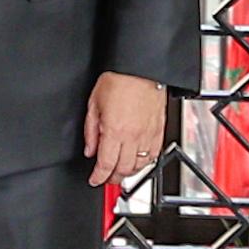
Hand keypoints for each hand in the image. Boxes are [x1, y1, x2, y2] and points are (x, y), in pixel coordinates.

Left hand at [84, 71, 167, 188]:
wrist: (141, 68)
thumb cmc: (118, 79)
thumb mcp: (94, 103)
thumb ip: (90, 130)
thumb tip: (90, 148)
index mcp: (114, 130)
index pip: (105, 164)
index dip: (98, 177)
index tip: (94, 180)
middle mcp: (133, 136)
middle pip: (123, 170)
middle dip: (113, 178)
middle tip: (106, 178)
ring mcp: (148, 135)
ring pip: (140, 166)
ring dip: (129, 173)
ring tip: (121, 172)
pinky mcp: (159, 131)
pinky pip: (154, 155)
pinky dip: (145, 163)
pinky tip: (138, 161)